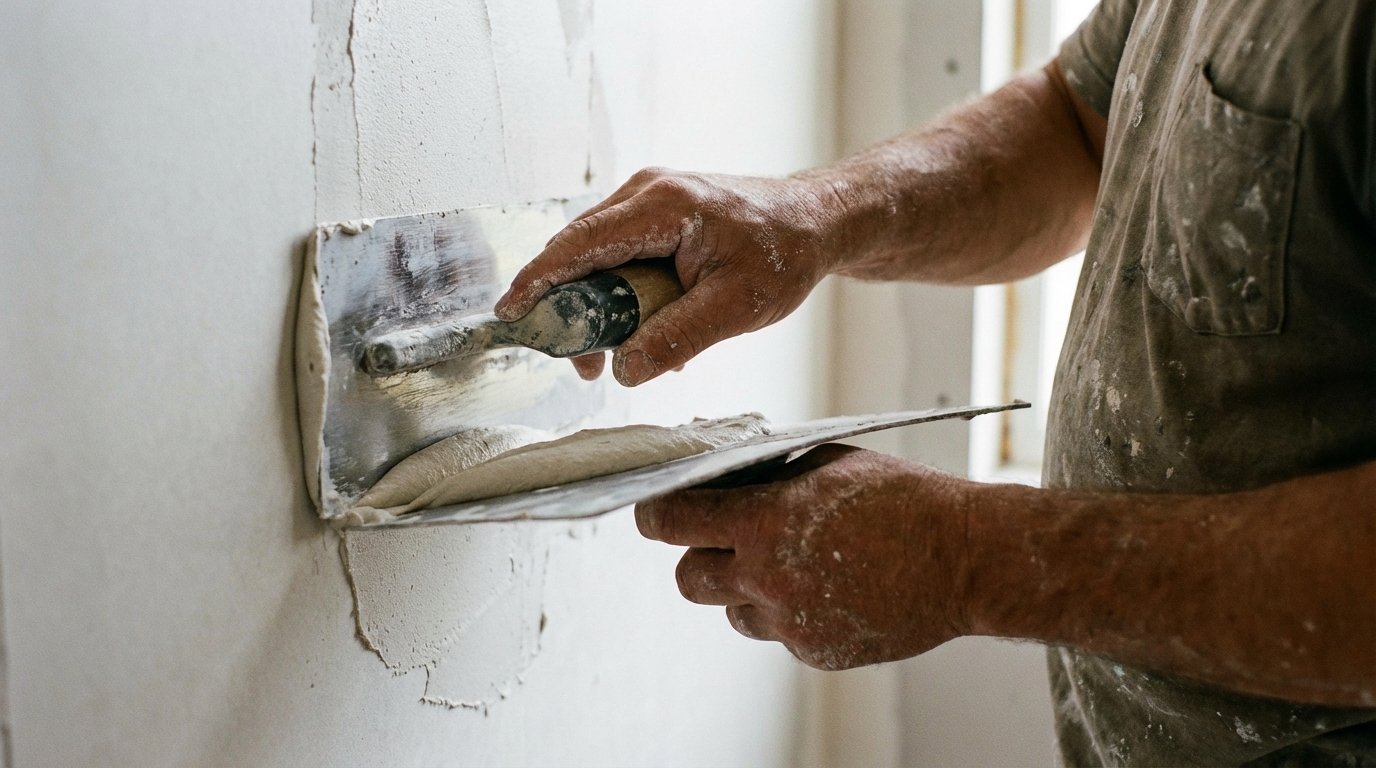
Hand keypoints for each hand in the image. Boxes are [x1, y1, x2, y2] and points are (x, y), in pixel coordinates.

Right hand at [494, 168, 839, 385]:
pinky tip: (648, 332)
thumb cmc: (785, 254)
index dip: (539, 280)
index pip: (579, 244)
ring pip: (600, 258)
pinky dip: (625, 295)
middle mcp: (646, 192)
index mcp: (661, 205)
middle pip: (581, 253)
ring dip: (602, 309)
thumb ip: (678, 338)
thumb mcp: (736, 307)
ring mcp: (651, 200)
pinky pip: (623, 257)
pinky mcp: (659, 216)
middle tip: (582, 364)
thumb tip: (624, 371)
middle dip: (572, 310)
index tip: (509, 314)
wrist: (818, 221)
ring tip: (617, 358)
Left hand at [635, 444, 973, 669]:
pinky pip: (777, 634)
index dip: (654, 513)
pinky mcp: (815, 651)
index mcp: (766, 521)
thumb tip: (714, 467)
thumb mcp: (825, 462)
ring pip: (730, 611)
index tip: (655, 509)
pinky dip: (790, 613)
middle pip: (686, 578)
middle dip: (697, 556)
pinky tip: (828, 587)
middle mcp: (768, 577)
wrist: (966, 558)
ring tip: (788, 564)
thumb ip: (766, 471)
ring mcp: (791, 622)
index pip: (669, 522)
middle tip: (722, 540)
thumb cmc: (901, 498)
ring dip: (743, 590)